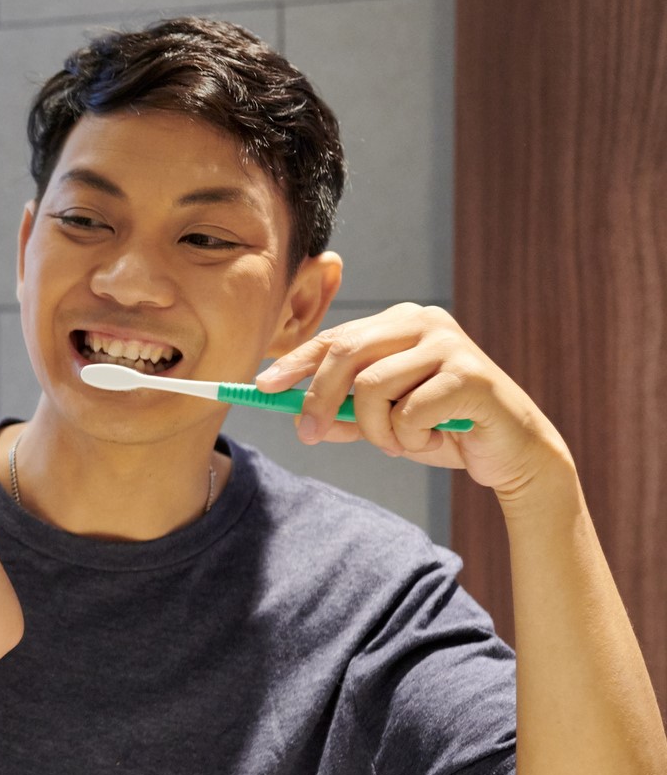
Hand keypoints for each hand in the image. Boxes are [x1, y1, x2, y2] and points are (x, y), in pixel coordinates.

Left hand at [254, 303, 571, 500]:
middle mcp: (424, 322)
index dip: (294, 363)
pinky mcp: (469, 374)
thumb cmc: (444, 429)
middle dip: (319, 400)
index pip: (335, 339)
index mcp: (400, 323)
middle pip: (345, 355)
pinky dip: (409, 439)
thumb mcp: (384, 422)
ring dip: (376, 431)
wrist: (512, 452)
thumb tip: (295, 415)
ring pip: (372, 388)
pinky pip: (407, 412)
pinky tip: (432, 439)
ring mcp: (449, 344)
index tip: (262, 387)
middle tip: (310, 434)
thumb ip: (345, 415)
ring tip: (401, 443)